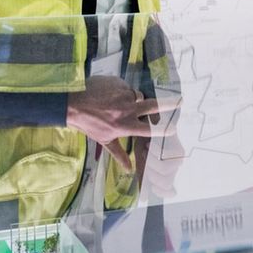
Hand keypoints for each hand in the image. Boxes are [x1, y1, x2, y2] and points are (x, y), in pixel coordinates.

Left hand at [66, 75, 181, 169]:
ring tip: (119, 102)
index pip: (148, 130)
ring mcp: (122, 95)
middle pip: (152, 106)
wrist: (71, 103)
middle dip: (169, 104)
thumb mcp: (104, 140)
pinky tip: (111, 94)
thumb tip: (129, 169)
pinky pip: (126, 87)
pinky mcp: (118, 83)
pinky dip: (122, 90)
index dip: (163, 130)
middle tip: (180, 101)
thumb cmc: (88, 124)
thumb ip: (119, 153)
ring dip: (133, 99)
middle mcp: (126, 110)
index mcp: (124, 125)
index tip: (174, 129)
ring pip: (137, 95)